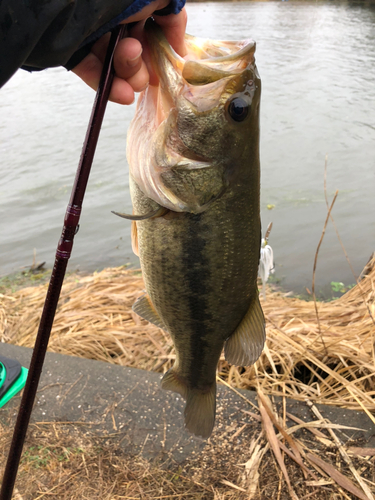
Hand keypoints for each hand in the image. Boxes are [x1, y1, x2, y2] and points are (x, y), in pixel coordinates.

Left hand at [72, 2, 186, 103]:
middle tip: (135, 52)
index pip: (154, 28)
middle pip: (139, 50)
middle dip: (144, 62)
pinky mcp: (71, 51)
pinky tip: (123, 95)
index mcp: (132, 2)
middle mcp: (113, 17)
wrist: (59, 3)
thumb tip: (178, 42)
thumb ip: (173, 11)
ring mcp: (92, 35)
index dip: (163, 46)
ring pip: (119, 66)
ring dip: (130, 75)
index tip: (171, 60)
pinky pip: (94, 73)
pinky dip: (109, 87)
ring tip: (126, 69)